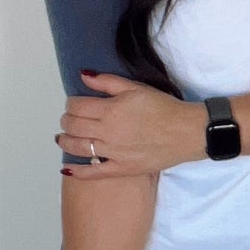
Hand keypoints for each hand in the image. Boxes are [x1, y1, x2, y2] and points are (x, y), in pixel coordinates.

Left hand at [56, 72, 205, 176]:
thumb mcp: (137, 88)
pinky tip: (67, 168)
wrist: (187, 132)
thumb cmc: (164, 108)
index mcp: (111, 110)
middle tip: (69, 119)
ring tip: (62, 138)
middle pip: (73, 126)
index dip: (71, 103)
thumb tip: (83, 76)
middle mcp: (108, 132)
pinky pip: (94, 173)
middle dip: (66, 120)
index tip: (75, 104)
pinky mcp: (122, 169)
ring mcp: (113, 153)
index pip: (77, 106)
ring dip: (65, 141)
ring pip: (78, 147)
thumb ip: (107, 82)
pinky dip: (77, 172)